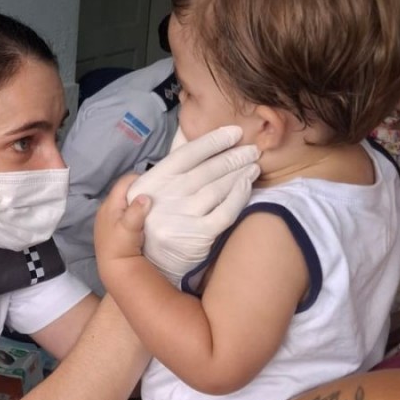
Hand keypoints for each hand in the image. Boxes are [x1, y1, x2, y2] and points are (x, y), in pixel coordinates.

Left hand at [92, 175, 149, 277]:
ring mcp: (108, 218)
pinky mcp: (112, 227)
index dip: (138, 179)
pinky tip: (142, 217)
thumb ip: (136, 211)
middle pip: (124, 191)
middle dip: (138, 189)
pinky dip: (132, 211)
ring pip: (124, 202)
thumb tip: (145, 196)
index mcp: (110, 204)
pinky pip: (123, 212)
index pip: (123, 182)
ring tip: (150, 204)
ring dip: (135, 201)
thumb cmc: (121, 246)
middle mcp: (106, 208)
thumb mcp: (129, 227)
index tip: (153, 182)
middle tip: (154, 192)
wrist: (114, 268)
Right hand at [127, 125, 259, 285]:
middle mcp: (165, 197)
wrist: (147, 266)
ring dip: (240, 172)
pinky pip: (225, 211)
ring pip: (218, 188)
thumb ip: (165, 168)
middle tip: (251, 148)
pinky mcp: (197, 236)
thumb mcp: (146, 192)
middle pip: (206, 170)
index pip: (186, 155)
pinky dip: (239, 195)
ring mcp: (181, 217)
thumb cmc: (151, 223)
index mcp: (151, 182)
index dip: (212, 141)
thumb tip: (183, 134)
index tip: (233, 132)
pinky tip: (248, 185)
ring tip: (254, 164)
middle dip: (232, 156)